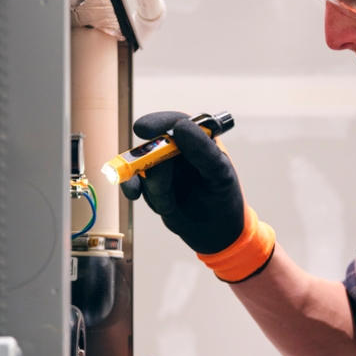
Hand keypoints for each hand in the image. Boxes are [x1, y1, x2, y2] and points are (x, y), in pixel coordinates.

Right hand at [122, 111, 245, 253]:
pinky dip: (131, 187)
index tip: (143, 129)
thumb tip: (180, 126)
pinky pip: (134, 180)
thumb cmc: (224, 198)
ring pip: (142, 166)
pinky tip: (134, 195)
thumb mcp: (220, 174)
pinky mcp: (152, 185)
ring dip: (152, 188)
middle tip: (162, 189)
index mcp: (198, 140)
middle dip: (153, 167)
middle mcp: (178, 150)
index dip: (158, 122)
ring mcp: (163, 167)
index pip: (176, 122)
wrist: (216, 233)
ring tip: (169, 205)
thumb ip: (203, 150)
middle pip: (153, 146)